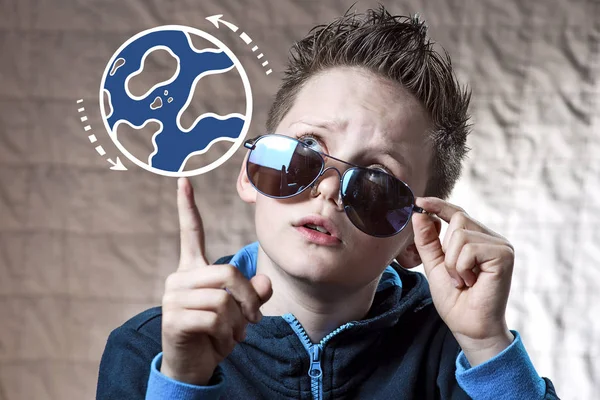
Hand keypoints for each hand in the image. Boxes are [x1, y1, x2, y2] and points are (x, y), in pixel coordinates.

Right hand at [160, 178, 272, 384]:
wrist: (192, 366)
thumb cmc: (215, 334)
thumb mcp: (240, 312)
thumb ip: (254, 292)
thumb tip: (265, 281)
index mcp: (192, 270)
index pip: (190, 233)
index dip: (187, 207)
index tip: (183, 180)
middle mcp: (178, 279)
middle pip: (228, 272)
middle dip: (249, 298)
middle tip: (253, 319)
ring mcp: (173, 298)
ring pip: (224, 300)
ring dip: (238, 323)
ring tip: (231, 335)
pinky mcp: (174, 319)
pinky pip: (215, 319)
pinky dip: (228, 336)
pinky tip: (220, 344)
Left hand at [411, 197, 514, 365]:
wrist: (469, 326)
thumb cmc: (455, 299)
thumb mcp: (435, 265)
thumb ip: (428, 240)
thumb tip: (420, 214)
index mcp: (477, 239)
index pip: (458, 213)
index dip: (438, 205)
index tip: (419, 202)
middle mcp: (492, 238)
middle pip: (458, 219)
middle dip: (446, 250)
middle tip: (456, 275)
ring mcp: (501, 245)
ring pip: (461, 235)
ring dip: (453, 263)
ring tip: (463, 281)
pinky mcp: (504, 255)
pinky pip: (468, 248)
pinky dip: (461, 268)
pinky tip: (471, 282)